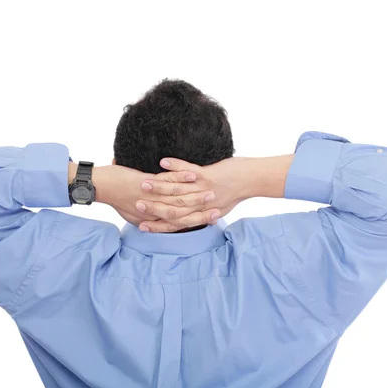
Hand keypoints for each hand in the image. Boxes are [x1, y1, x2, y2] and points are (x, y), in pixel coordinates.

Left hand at [91, 164, 220, 231]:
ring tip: (212, 191)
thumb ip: (143, 218)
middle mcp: (152, 209)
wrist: (99, 186)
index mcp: (150, 218)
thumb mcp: (131, 213)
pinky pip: (167, 180)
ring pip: (178, 197)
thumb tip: (151, 222)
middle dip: (202, 209)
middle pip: (182, 212)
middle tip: (218, 208)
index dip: (196, 221)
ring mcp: (149, 197)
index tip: (212, 219)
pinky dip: (181, 176)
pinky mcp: (145, 182)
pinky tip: (194, 175)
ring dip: (196, 194)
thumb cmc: (115, 198)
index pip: (178, 223)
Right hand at [137, 154, 293, 232]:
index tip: (141, 225)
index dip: (157, 225)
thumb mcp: (216, 210)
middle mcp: (199, 205)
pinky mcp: (207, 176)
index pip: (174, 224)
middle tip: (135, 204)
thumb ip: (200, 215)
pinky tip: (162, 161)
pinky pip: (188, 171)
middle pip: (171, 209)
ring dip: (158, 186)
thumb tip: (187, 218)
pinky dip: (175, 166)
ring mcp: (202, 190)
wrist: (251, 181)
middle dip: (151, 206)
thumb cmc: (233, 195)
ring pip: (176, 190)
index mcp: (200, 215)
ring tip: (142, 182)